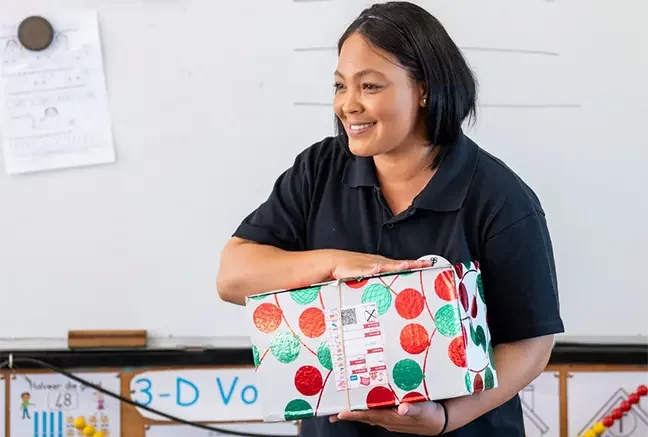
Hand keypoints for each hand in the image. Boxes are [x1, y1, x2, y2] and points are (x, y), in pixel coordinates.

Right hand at [328, 251, 432, 279]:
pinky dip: (372, 269)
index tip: (427, 265)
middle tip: (425, 264)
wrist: (334, 261)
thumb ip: (379, 282)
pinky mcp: (357, 269)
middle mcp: (378, 263)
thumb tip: (391, 292)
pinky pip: (366, 270)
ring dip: (395, 265)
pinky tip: (377, 269)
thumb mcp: (369, 276)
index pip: (401, 264)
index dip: (414, 264)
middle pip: (398, 264)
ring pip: (385, 265)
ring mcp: (368, 265)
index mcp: (382, 264)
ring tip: (406, 265)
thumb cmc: (352, 269)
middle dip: (411, 264)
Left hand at [330, 401, 446, 434]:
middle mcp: (388, 419)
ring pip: (369, 413)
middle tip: (332, 414)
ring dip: (356, 411)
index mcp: (392, 417)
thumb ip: (413, 408)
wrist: (440, 420)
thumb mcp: (424, 410)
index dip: (354, 414)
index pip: (369, 415)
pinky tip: (362, 403)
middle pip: (364, 416)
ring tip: (342, 409)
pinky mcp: (394, 413)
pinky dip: (367, 407)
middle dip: (349, 414)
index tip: (340, 413)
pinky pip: (376, 410)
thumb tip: (403, 408)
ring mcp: (390, 417)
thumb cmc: (431, 415)